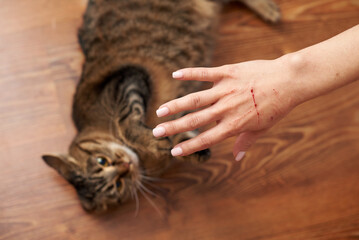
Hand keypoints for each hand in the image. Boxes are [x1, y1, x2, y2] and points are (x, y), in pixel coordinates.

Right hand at [152, 58, 299, 160]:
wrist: (288, 81)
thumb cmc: (276, 107)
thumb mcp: (262, 128)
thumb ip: (246, 142)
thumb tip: (237, 158)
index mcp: (234, 124)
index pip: (206, 139)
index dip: (188, 146)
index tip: (173, 151)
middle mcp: (226, 108)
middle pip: (195, 120)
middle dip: (173, 127)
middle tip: (156, 132)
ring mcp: (226, 89)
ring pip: (195, 99)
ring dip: (176, 105)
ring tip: (160, 111)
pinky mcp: (228, 73)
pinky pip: (205, 73)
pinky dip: (189, 73)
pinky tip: (175, 75)